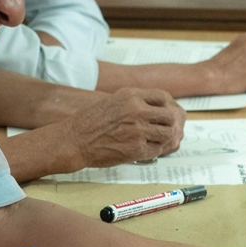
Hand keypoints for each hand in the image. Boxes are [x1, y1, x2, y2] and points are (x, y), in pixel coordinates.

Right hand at [67, 88, 185, 166]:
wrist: (75, 140)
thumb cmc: (90, 121)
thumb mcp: (113, 100)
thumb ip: (134, 101)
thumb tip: (156, 107)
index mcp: (131, 96)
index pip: (163, 96)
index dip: (168, 105)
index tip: (167, 112)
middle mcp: (137, 111)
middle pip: (170, 115)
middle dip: (170, 123)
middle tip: (166, 129)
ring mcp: (138, 130)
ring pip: (167, 134)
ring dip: (164, 138)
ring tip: (156, 140)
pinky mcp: (136, 149)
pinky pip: (157, 150)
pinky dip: (154, 151)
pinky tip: (146, 149)